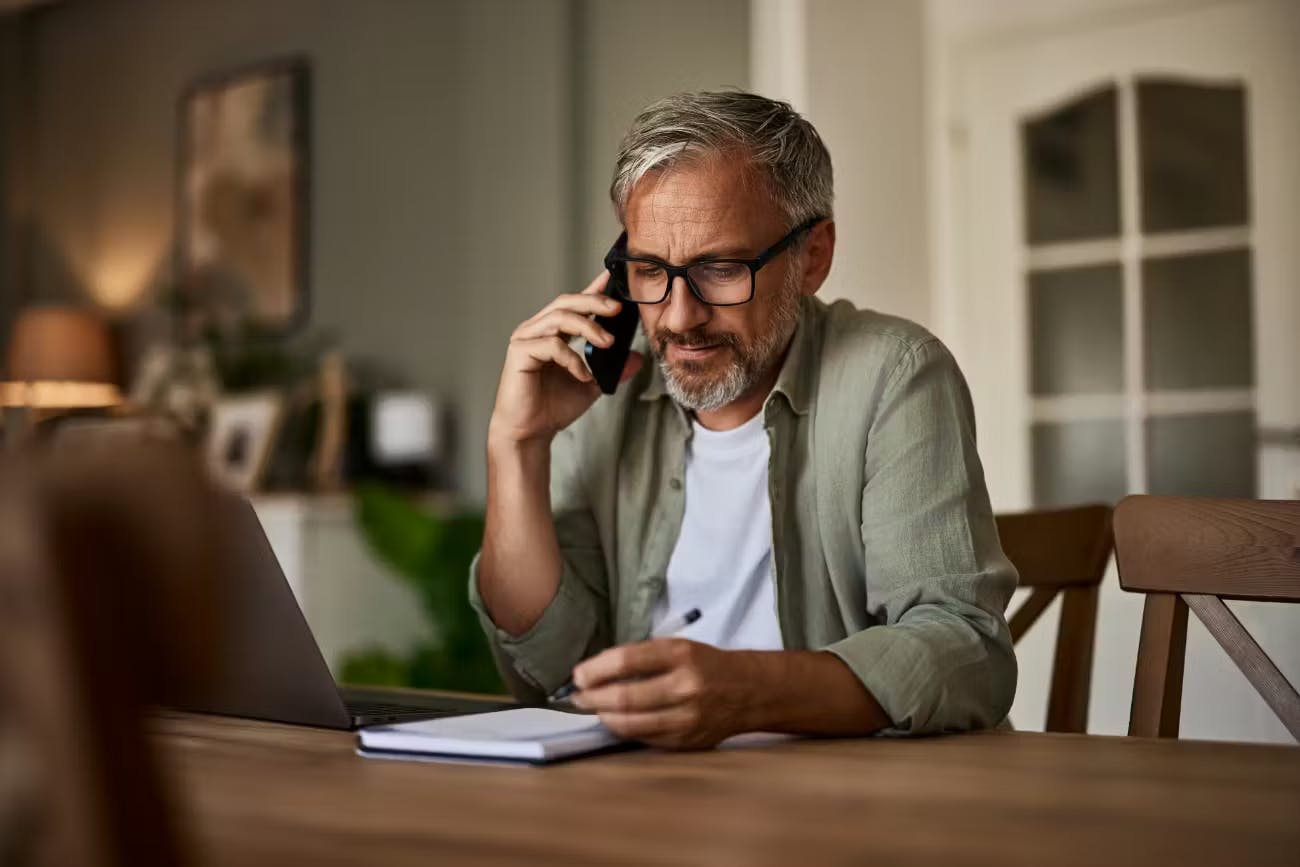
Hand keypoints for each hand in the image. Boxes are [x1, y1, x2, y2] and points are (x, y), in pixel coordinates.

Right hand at [488, 271, 643, 447]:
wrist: (530, 433)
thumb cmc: (552, 408)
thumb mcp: (592, 385)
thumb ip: (612, 370)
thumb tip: (636, 358)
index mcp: (551, 332)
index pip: (574, 303)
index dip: (593, 289)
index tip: (613, 277)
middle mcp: (536, 330)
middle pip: (565, 302)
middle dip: (594, 302)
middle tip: (617, 309)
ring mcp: (525, 339)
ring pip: (558, 318)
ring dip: (587, 327)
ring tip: (607, 343)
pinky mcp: (519, 353)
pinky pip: (551, 345)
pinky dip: (572, 358)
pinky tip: (583, 374)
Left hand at [569, 639, 757, 749]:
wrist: (749, 691)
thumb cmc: (706, 664)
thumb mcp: (678, 647)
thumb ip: (641, 657)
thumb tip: (596, 671)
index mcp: (681, 655)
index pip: (626, 660)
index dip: (595, 669)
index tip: (579, 674)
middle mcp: (685, 687)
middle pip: (624, 697)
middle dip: (592, 698)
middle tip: (577, 696)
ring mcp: (687, 718)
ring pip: (630, 724)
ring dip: (603, 717)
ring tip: (592, 709)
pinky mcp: (686, 741)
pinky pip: (644, 738)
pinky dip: (624, 730)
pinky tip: (615, 721)